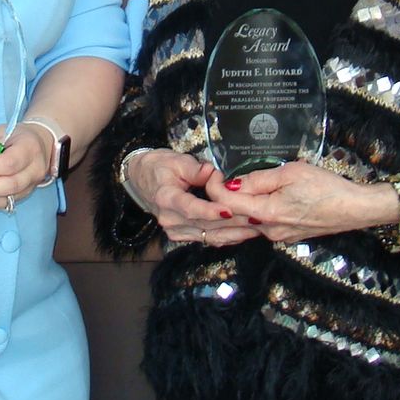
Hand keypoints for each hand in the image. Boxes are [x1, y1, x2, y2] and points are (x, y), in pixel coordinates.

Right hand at [125, 149, 257, 246]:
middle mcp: (170, 219)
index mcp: (166, 198)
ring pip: (210, 236)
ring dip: (234, 233)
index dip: (211, 212)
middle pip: (205, 225)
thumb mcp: (176, 160)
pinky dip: (227, 237)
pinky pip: (208, 239)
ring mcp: (175, 231)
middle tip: (257, 217)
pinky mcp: (182, 236)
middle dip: (233, 223)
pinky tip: (245, 233)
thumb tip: (213, 173)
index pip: (191, 209)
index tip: (230, 210)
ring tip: (257, 227)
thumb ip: (195, 168)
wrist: (141, 178)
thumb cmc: (159, 166)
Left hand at [202, 160, 398, 242]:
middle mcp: (269, 230)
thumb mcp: (292, 172)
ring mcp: (278, 236)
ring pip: (243, 228)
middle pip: (231, 220)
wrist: (356, 209)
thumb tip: (232, 183)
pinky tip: (241, 211)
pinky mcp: (286, 236)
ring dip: (227, 216)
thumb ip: (259, 178)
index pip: (227, 203)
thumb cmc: (327, 187)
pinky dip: (244, 220)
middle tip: (207, 186)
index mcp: (267, 213)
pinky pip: (257, 229)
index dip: (214, 187)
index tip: (213, 172)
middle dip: (215, 204)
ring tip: (217, 201)